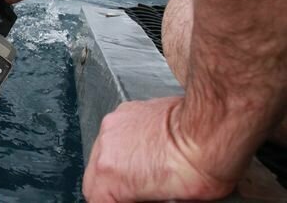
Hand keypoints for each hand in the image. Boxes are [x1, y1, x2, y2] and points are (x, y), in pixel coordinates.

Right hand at [83, 97, 234, 201]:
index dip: (112, 202)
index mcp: (110, 175)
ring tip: (143, 170)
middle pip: (95, 176)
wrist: (210, 129)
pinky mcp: (126, 111)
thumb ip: (145, 199)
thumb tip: (145, 195)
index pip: (96, 198)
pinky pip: (117, 133)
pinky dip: (126, 143)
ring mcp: (114, 126)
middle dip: (111, 186)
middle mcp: (105, 148)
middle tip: (133, 193)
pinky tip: (148, 148)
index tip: (126, 201)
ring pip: (103, 152)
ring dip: (117, 163)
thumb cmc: (197, 167)